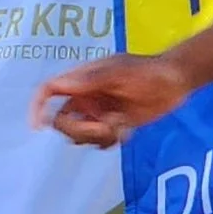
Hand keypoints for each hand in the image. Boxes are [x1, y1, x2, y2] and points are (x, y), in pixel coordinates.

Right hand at [30, 52, 193, 146]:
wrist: (175, 82)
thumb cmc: (147, 71)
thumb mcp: (119, 72)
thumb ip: (92, 79)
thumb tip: (63, 85)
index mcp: (81, 80)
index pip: (49, 90)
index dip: (38, 107)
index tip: (37, 127)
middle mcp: (85, 97)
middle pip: (62, 121)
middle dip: (80, 129)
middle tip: (105, 128)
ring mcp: (98, 113)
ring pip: (80, 135)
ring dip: (97, 137)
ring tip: (120, 127)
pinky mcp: (111, 126)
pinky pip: (98, 142)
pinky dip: (109, 141)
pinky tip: (126, 132)